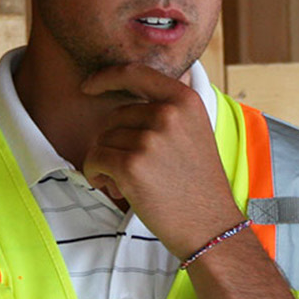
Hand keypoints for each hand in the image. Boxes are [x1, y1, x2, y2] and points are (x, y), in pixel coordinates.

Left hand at [80, 63, 245, 258]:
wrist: (210, 225)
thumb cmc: (197, 184)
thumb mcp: (195, 132)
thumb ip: (166, 111)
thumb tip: (119, 101)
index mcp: (185, 101)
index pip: (136, 73)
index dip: (107, 76)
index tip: (89, 85)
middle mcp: (168, 114)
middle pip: (115, 116)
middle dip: (114, 142)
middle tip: (131, 169)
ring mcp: (150, 139)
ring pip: (103, 140)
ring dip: (105, 162)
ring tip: (126, 183)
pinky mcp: (132, 165)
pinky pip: (94, 159)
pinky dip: (95, 174)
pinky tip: (112, 188)